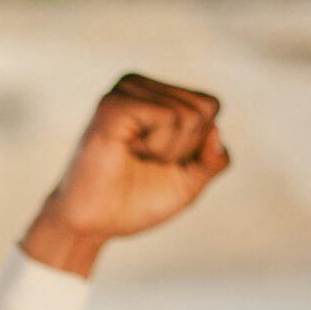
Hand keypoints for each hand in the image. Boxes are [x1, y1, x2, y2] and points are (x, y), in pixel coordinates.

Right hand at [22, 73, 230, 276]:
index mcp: (155, 95)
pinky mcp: (115, 104)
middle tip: (145, 162)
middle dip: (185, 149)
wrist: (93, 224)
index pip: (209, 105)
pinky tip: (128, 152)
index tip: (162, 161)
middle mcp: (139, 85)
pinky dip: (158, 146)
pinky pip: (168, 117)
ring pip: (188, 114)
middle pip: (203, 109)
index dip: (197, 144)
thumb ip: (212, 160)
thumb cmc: (134, 202)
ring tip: (133, 158)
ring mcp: (124, 91)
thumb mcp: (188, 183)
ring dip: (168, 152)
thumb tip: (217, 131)